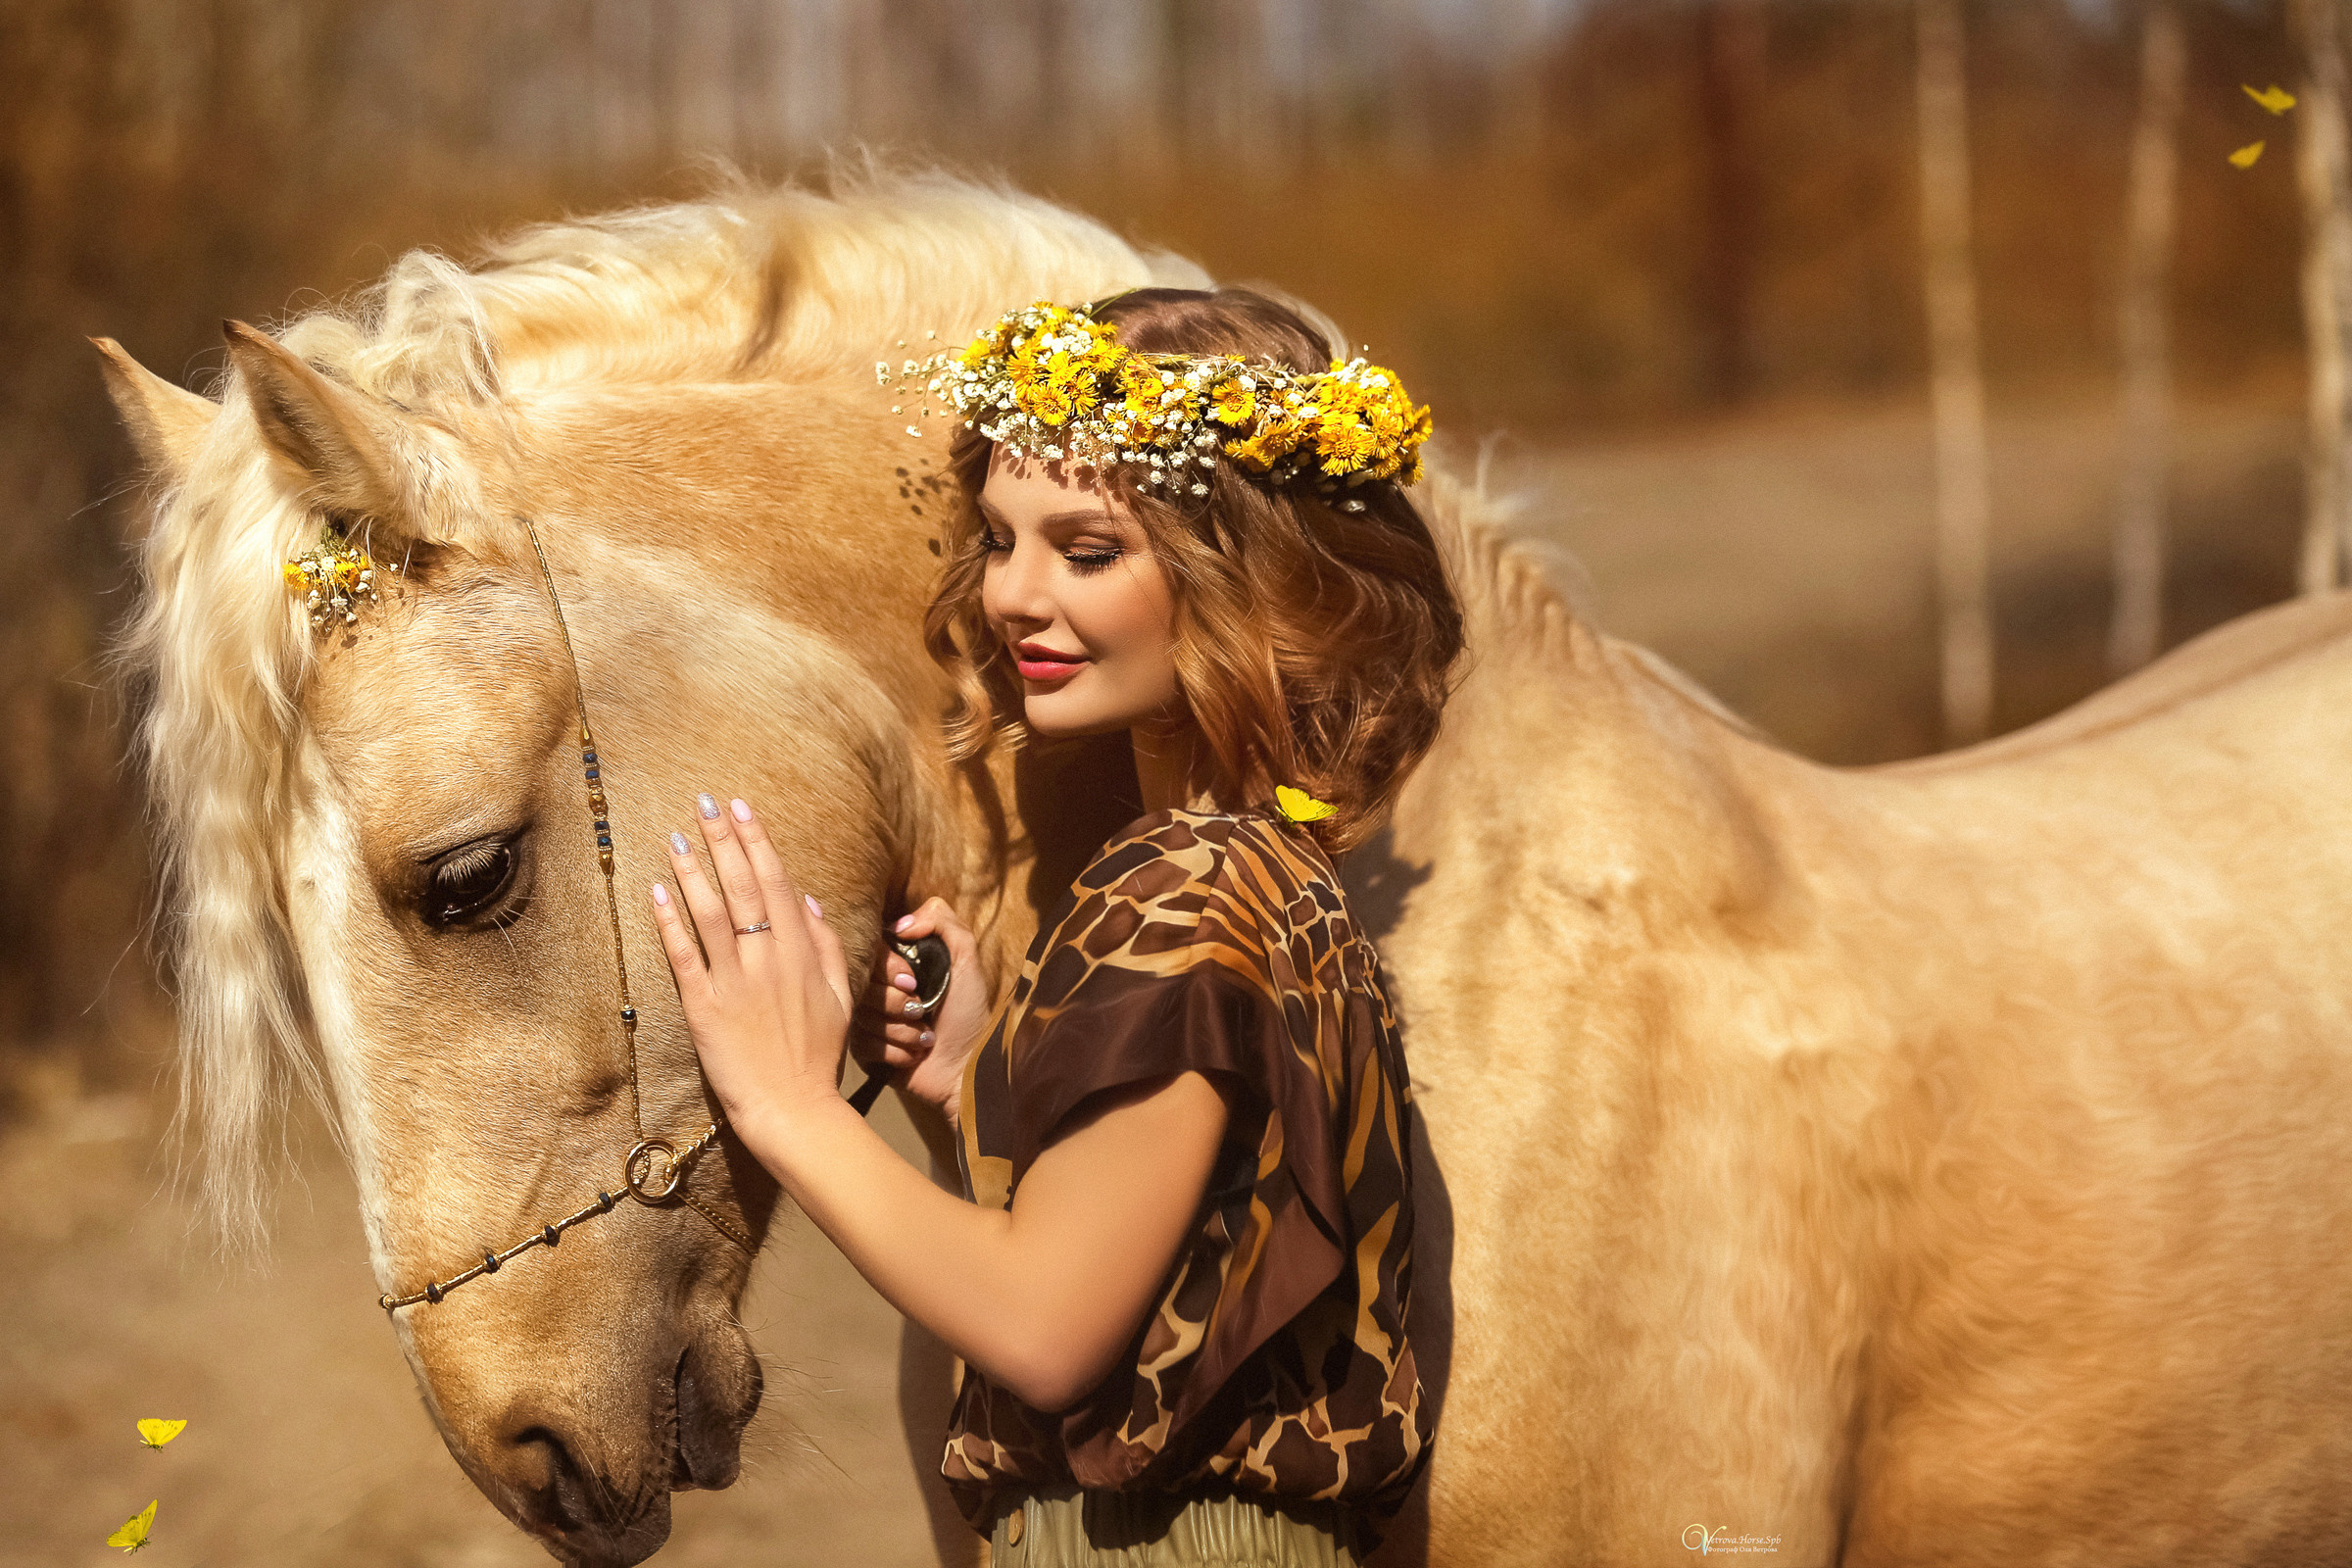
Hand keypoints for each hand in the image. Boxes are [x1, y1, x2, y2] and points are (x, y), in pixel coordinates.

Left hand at [649, 793, 850, 1143]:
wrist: (795, 1109)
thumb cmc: (819, 1055)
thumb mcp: (840, 997)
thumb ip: (825, 946)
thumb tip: (810, 901)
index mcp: (802, 952)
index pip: (777, 883)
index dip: (757, 842)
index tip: (742, 808)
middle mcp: (768, 959)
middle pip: (743, 887)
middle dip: (723, 840)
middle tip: (705, 803)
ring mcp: (735, 982)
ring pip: (711, 913)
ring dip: (692, 871)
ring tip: (676, 837)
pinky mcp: (705, 1007)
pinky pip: (684, 956)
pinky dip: (669, 921)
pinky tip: (656, 891)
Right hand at [852, 897, 990, 1127]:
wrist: (970, 1066)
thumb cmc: (970, 1013)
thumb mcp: (967, 958)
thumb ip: (942, 921)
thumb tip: (899, 924)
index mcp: (900, 966)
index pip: (871, 953)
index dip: (888, 968)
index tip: (912, 981)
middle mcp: (882, 991)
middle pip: (862, 986)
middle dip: (897, 1003)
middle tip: (922, 1010)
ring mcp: (871, 1023)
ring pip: (862, 1017)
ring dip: (901, 1030)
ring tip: (925, 1037)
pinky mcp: (867, 1054)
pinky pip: (864, 1045)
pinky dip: (895, 1052)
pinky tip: (914, 1055)